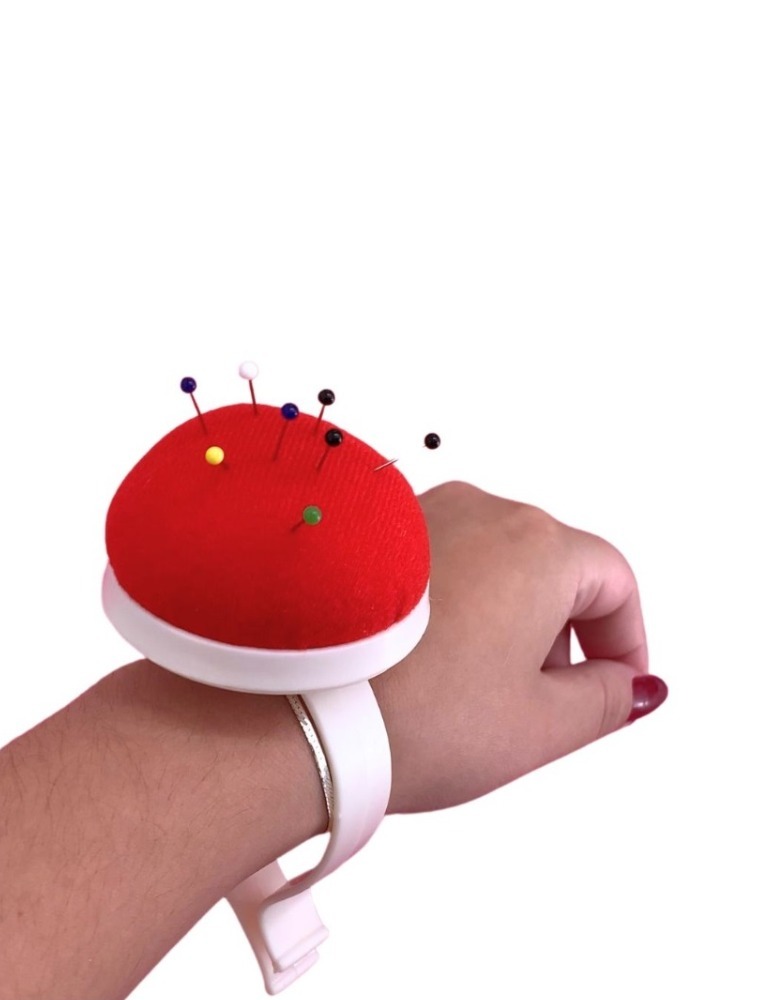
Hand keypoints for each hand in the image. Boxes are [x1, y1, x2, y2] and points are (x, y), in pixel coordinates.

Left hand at [373, 481, 665, 813]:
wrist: (294, 711)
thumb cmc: (417, 717)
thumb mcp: (538, 727)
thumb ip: (606, 700)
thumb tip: (633, 684)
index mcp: (537, 545)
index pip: (614, 580)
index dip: (625, 639)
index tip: (613, 687)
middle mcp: (481, 509)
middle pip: (553, 568)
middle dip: (564, 635)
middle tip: (542, 703)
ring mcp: (422, 515)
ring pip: (494, 564)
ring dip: (506, 621)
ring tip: (473, 689)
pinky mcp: (374, 536)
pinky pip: (441, 563)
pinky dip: (455, 606)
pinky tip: (426, 662)